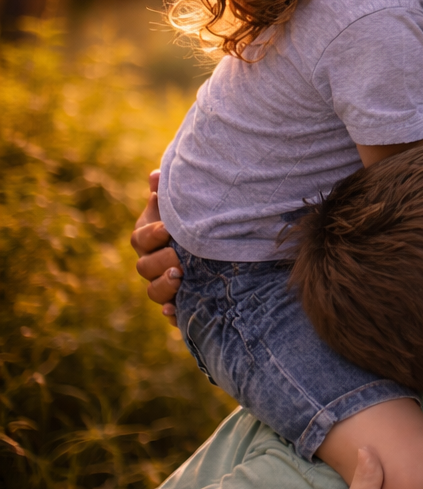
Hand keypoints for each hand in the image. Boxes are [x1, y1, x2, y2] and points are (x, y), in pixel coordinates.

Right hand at [131, 170, 181, 322]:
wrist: (216, 241)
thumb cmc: (195, 217)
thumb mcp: (182, 204)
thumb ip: (170, 191)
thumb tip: (155, 175)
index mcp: (148, 238)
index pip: (140, 238)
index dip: (152, 235)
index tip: (167, 230)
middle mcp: (151, 262)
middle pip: (145, 267)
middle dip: (161, 263)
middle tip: (179, 260)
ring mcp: (162, 282)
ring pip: (153, 291)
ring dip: (164, 287)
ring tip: (180, 279)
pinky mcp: (177, 301)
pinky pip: (169, 312)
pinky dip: (171, 313)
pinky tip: (176, 311)